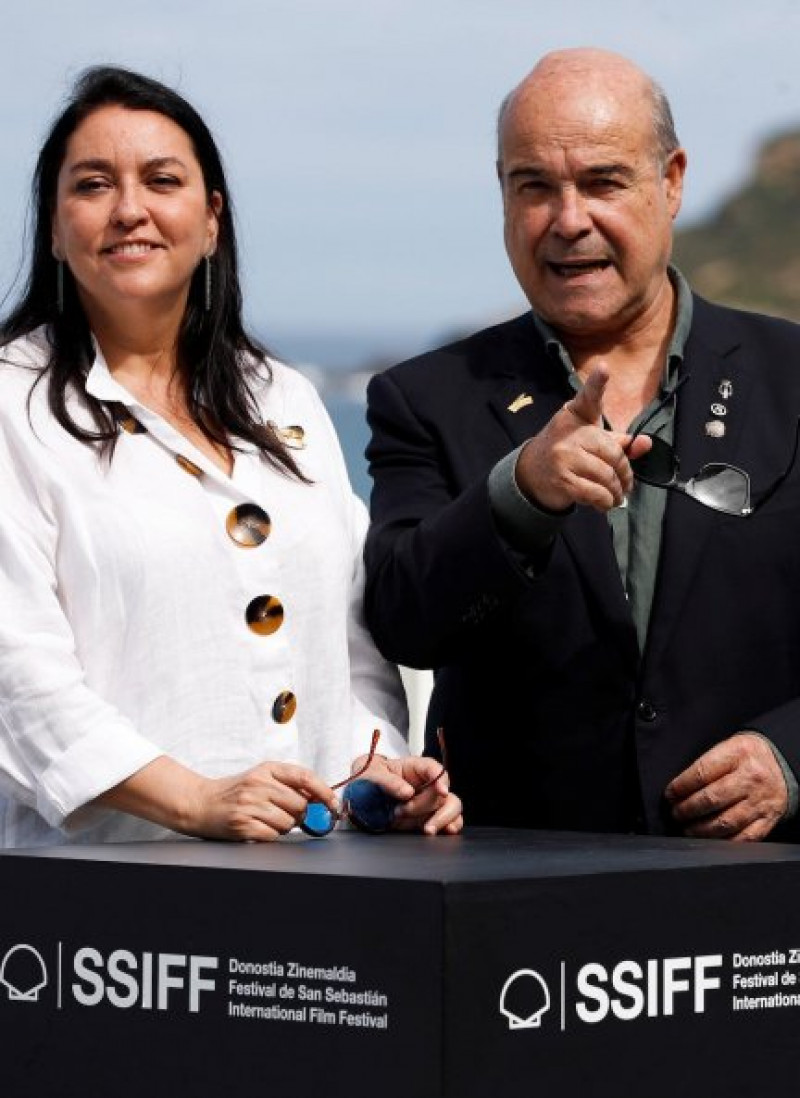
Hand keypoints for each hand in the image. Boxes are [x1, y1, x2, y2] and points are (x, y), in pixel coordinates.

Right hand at [98, 756, 337, 841]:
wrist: (200, 803)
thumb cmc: (235, 792)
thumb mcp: (262, 779)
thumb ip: (289, 785)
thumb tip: (320, 800)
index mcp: (267, 769)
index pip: (305, 777)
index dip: (324, 792)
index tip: (333, 805)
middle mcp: (259, 784)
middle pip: (300, 805)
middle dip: (299, 815)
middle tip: (284, 814)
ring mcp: (250, 804)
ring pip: (288, 823)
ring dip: (283, 826)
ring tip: (265, 819)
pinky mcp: (242, 824)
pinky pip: (272, 835)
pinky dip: (269, 835)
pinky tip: (256, 827)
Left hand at [350, 753, 463, 834]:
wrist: (358, 798)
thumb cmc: (367, 778)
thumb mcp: (370, 773)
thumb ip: (388, 781)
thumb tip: (407, 792)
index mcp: (414, 768)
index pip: (434, 769)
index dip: (441, 779)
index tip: (441, 791)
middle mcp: (425, 784)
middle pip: (441, 792)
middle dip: (425, 805)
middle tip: (402, 811)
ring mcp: (428, 803)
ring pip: (451, 807)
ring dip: (441, 819)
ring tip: (425, 829)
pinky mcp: (427, 818)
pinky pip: (448, 822)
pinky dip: (447, 827)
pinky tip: (440, 831)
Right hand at [514, 366, 651, 512]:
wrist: (531, 473)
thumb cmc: (569, 451)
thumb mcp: (591, 439)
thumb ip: (619, 441)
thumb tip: (645, 443)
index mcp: (576, 415)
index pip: (589, 397)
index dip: (597, 383)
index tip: (604, 368)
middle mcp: (569, 432)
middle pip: (613, 453)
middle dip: (625, 473)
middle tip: (627, 484)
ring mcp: (563, 456)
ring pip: (606, 476)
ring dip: (616, 492)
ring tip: (617, 496)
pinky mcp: (561, 479)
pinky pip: (595, 493)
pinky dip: (605, 502)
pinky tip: (605, 503)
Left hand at [664, 733, 787, 841]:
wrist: (783, 765)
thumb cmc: (748, 757)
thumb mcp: (729, 747)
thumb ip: (707, 764)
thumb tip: (678, 788)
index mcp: (738, 753)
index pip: (702, 772)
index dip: (681, 786)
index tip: (669, 794)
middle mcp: (751, 778)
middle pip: (712, 799)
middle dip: (687, 809)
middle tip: (675, 813)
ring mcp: (760, 802)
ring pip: (726, 822)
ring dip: (701, 829)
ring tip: (688, 829)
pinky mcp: (768, 820)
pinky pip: (744, 838)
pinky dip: (724, 842)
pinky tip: (710, 841)